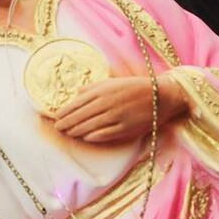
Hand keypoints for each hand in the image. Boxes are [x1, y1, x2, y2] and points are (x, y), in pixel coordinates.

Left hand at [53, 73, 187, 143]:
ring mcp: (116, 117)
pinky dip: (92, 136)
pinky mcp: (125, 128)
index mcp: (103, 91)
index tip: (56, 117)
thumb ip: (94, 87)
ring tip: (67, 133)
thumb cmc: (136, 87)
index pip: (77, 103)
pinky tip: (85, 137)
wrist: (162, 95)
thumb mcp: (114, 82)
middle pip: (80, 116)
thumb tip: (77, 93)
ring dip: (76, 131)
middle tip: (57, 128)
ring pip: (89, 126)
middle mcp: (107, 103)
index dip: (64, 111)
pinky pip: (104, 134)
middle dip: (66, 123)